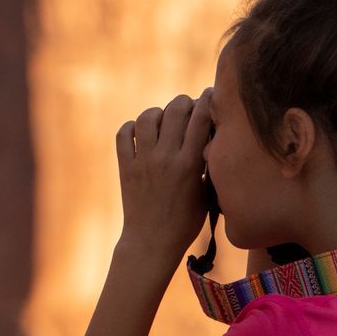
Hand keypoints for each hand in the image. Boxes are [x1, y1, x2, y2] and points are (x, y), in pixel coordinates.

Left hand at [115, 87, 214, 260]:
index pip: (200, 119)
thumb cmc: (186, 222)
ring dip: (159, 112)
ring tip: (165, 120)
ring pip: (148, 117)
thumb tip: (212, 137)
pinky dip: (133, 127)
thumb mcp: (206, 193)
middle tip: (188, 107)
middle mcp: (165, 158)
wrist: (152, 242)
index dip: (208, 100)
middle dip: (184, 102)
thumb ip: (208, 164)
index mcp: (189, 164)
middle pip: (175, 111)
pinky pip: (124, 133)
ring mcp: (142, 161)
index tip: (211, 93)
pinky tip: (142, 132)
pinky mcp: (125, 167)